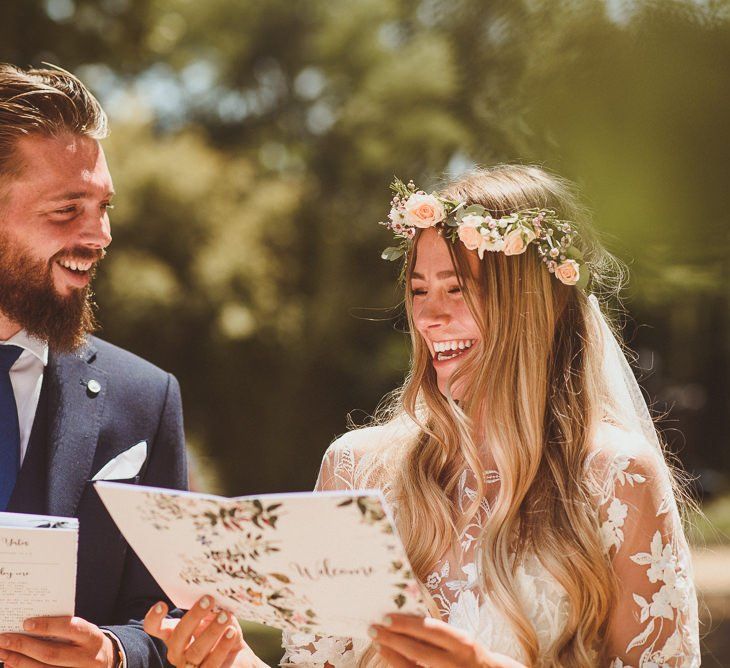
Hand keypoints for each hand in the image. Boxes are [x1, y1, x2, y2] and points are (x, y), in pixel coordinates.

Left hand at [0, 616, 115, 667]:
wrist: (105, 661)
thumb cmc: (87, 641)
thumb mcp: (83, 631)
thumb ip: (63, 629)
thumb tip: (29, 626)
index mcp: (92, 637)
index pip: (70, 629)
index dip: (48, 626)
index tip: (26, 623)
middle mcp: (87, 658)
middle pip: (52, 654)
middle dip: (24, 646)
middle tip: (4, 639)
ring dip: (18, 662)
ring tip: (3, 652)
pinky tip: (11, 664)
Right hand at [144, 597, 265, 667]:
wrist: (238, 658)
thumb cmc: (221, 633)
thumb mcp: (215, 619)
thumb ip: (213, 611)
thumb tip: (217, 601)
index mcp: (174, 635)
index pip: (155, 628)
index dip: (154, 619)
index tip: (162, 605)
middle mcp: (177, 653)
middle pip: (179, 636)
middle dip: (194, 616)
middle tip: (208, 600)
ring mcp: (189, 667)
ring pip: (196, 651)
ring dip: (212, 631)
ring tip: (225, 615)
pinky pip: (212, 663)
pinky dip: (222, 646)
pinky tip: (231, 632)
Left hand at [370, 614, 525, 667]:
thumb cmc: (468, 654)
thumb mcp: (459, 639)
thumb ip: (437, 632)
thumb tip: (405, 618)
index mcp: (461, 643)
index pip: (430, 630)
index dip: (407, 624)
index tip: (386, 616)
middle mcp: (456, 662)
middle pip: (419, 651)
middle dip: (394, 639)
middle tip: (374, 628)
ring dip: (392, 655)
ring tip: (378, 642)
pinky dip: (400, 666)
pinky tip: (389, 657)